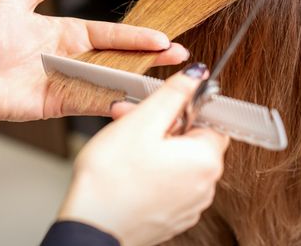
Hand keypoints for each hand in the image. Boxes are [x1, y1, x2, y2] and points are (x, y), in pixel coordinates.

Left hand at [0, 0, 188, 135]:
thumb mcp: (14, 5)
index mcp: (68, 33)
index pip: (111, 33)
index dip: (137, 36)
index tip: (162, 37)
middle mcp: (74, 58)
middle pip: (119, 58)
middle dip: (150, 58)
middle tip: (179, 57)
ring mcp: (71, 82)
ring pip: (111, 81)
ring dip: (138, 82)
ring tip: (167, 83)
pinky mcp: (62, 103)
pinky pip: (91, 104)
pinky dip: (112, 105)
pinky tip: (133, 103)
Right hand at [58, 65, 229, 245]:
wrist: (91, 225)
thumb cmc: (111, 178)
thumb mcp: (141, 122)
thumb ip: (172, 94)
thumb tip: (196, 75)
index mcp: (204, 160)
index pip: (210, 121)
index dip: (180, 109)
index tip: (157, 108)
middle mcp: (204, 186)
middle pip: (190, 142)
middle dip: (160, 127)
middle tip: (129, 121)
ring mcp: (187, 206)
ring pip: (176, 163)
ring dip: (153, 148)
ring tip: (122, 146)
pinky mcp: (169, 217)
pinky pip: (167, 185)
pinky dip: (150, 173)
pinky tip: (125, 169)